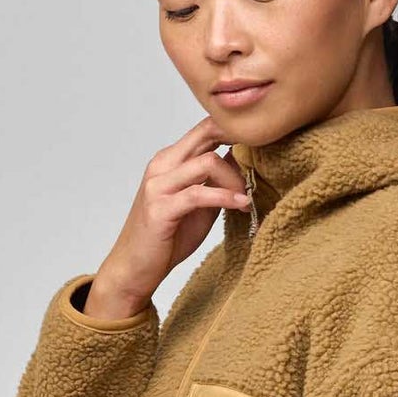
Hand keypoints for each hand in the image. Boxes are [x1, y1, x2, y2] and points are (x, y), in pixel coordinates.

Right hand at [81, 116, 251, 319]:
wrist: (134, 268)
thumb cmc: (166, 238)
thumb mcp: (199, 204)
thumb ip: (216, 182)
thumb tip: (243, 162)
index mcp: (170, 160)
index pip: (205, 128)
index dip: (235, 128)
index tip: (261, 143)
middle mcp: (162, 166)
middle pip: (206, 133)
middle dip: (239, 140)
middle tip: (263, 157)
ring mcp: (158, 185)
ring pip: (207, 162)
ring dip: (235, 179)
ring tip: (247, 197)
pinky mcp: (161, 208)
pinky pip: (199, 194)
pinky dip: (225, 197)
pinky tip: (241, 205)